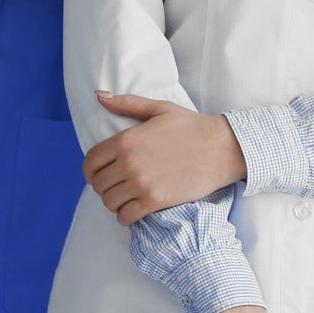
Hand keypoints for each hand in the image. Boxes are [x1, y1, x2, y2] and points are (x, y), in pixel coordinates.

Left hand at [85, 91, 246, 224]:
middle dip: (104, 187)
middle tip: (117, 186)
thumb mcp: (160, 109)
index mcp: (126, 140)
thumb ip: (127, 103)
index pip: (91, 162)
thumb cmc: (192, 126)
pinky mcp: (155, 201)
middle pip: (98, 184)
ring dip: (114, 202)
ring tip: (125, 198)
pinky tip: (133, 210)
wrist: (222, 147)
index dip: (91, 170)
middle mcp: (129, 163)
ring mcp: (141, 183)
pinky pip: (126, 216)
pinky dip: (125, 216)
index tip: (99, 174)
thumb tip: (99, 95)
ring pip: (109, 202)